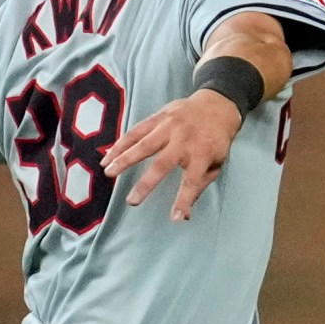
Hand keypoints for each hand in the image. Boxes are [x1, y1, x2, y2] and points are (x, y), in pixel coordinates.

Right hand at [101, 89, 243, 221]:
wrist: (216, 105)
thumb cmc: (215, 140)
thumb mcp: (216, 164)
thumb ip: (199, 187)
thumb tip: (184, 216)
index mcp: (202, 154)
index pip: (193, 181)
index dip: (184, 200)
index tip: (175, 217)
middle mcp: (184, 141)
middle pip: (162, 164)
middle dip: (146, 184)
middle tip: (131, 201)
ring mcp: (169, 127)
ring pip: (143, 145)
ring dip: (124, 159)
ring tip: (109, 173)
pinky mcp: (158, 118)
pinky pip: (136, 131)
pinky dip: (121, 144)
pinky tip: (108, 156)